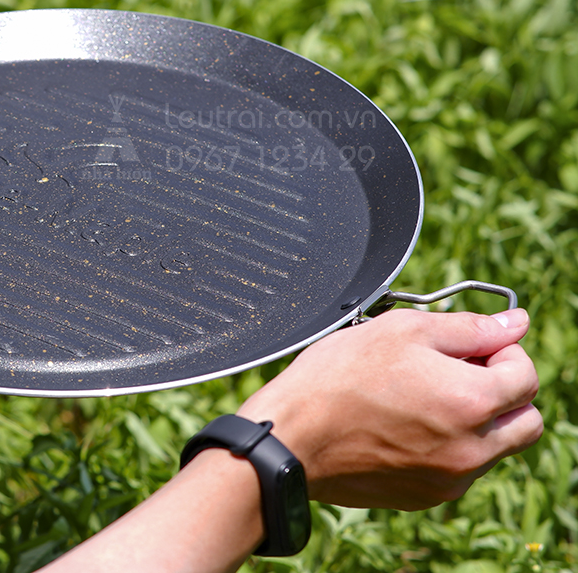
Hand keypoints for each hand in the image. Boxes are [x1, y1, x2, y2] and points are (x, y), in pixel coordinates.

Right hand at [237, 308, 542, 508]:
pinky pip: (459, 469)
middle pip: (526, 421)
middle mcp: (472, 449)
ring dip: (477, 420)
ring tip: (422, 396)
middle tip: (459, 372)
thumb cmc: (338, 377)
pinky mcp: (426, 495)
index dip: (502, 351)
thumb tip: (516, 323)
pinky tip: (404, 423)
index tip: (472, 346)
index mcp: (472, 401)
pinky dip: (448, 445)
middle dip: (504, 392)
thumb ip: (468, 327)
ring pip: (495, 447)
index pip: (527, 375)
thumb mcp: (402, 331)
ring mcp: (450, 478)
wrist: (292, 437)